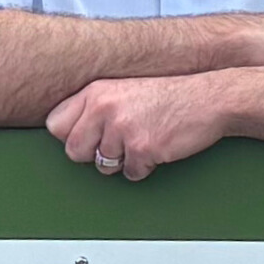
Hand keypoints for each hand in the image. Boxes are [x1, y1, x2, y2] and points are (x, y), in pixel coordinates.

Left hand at [49, 71, 246, 180]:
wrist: (208, 98)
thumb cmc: (169, 96)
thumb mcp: (123, 90)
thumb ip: (94, 107)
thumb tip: (67, 133)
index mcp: (96, 91)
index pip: (55, 124)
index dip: (70, 136)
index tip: (86, 137)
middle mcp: (104, 107)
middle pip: (74, 151)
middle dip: (94, 154)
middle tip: (117, 143)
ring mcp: (122, 128)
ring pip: (103, 167)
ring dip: (123, 161)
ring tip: (143, 138)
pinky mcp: (141, 148)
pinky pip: (130, 174)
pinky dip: (145, 167)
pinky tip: (157, 146)